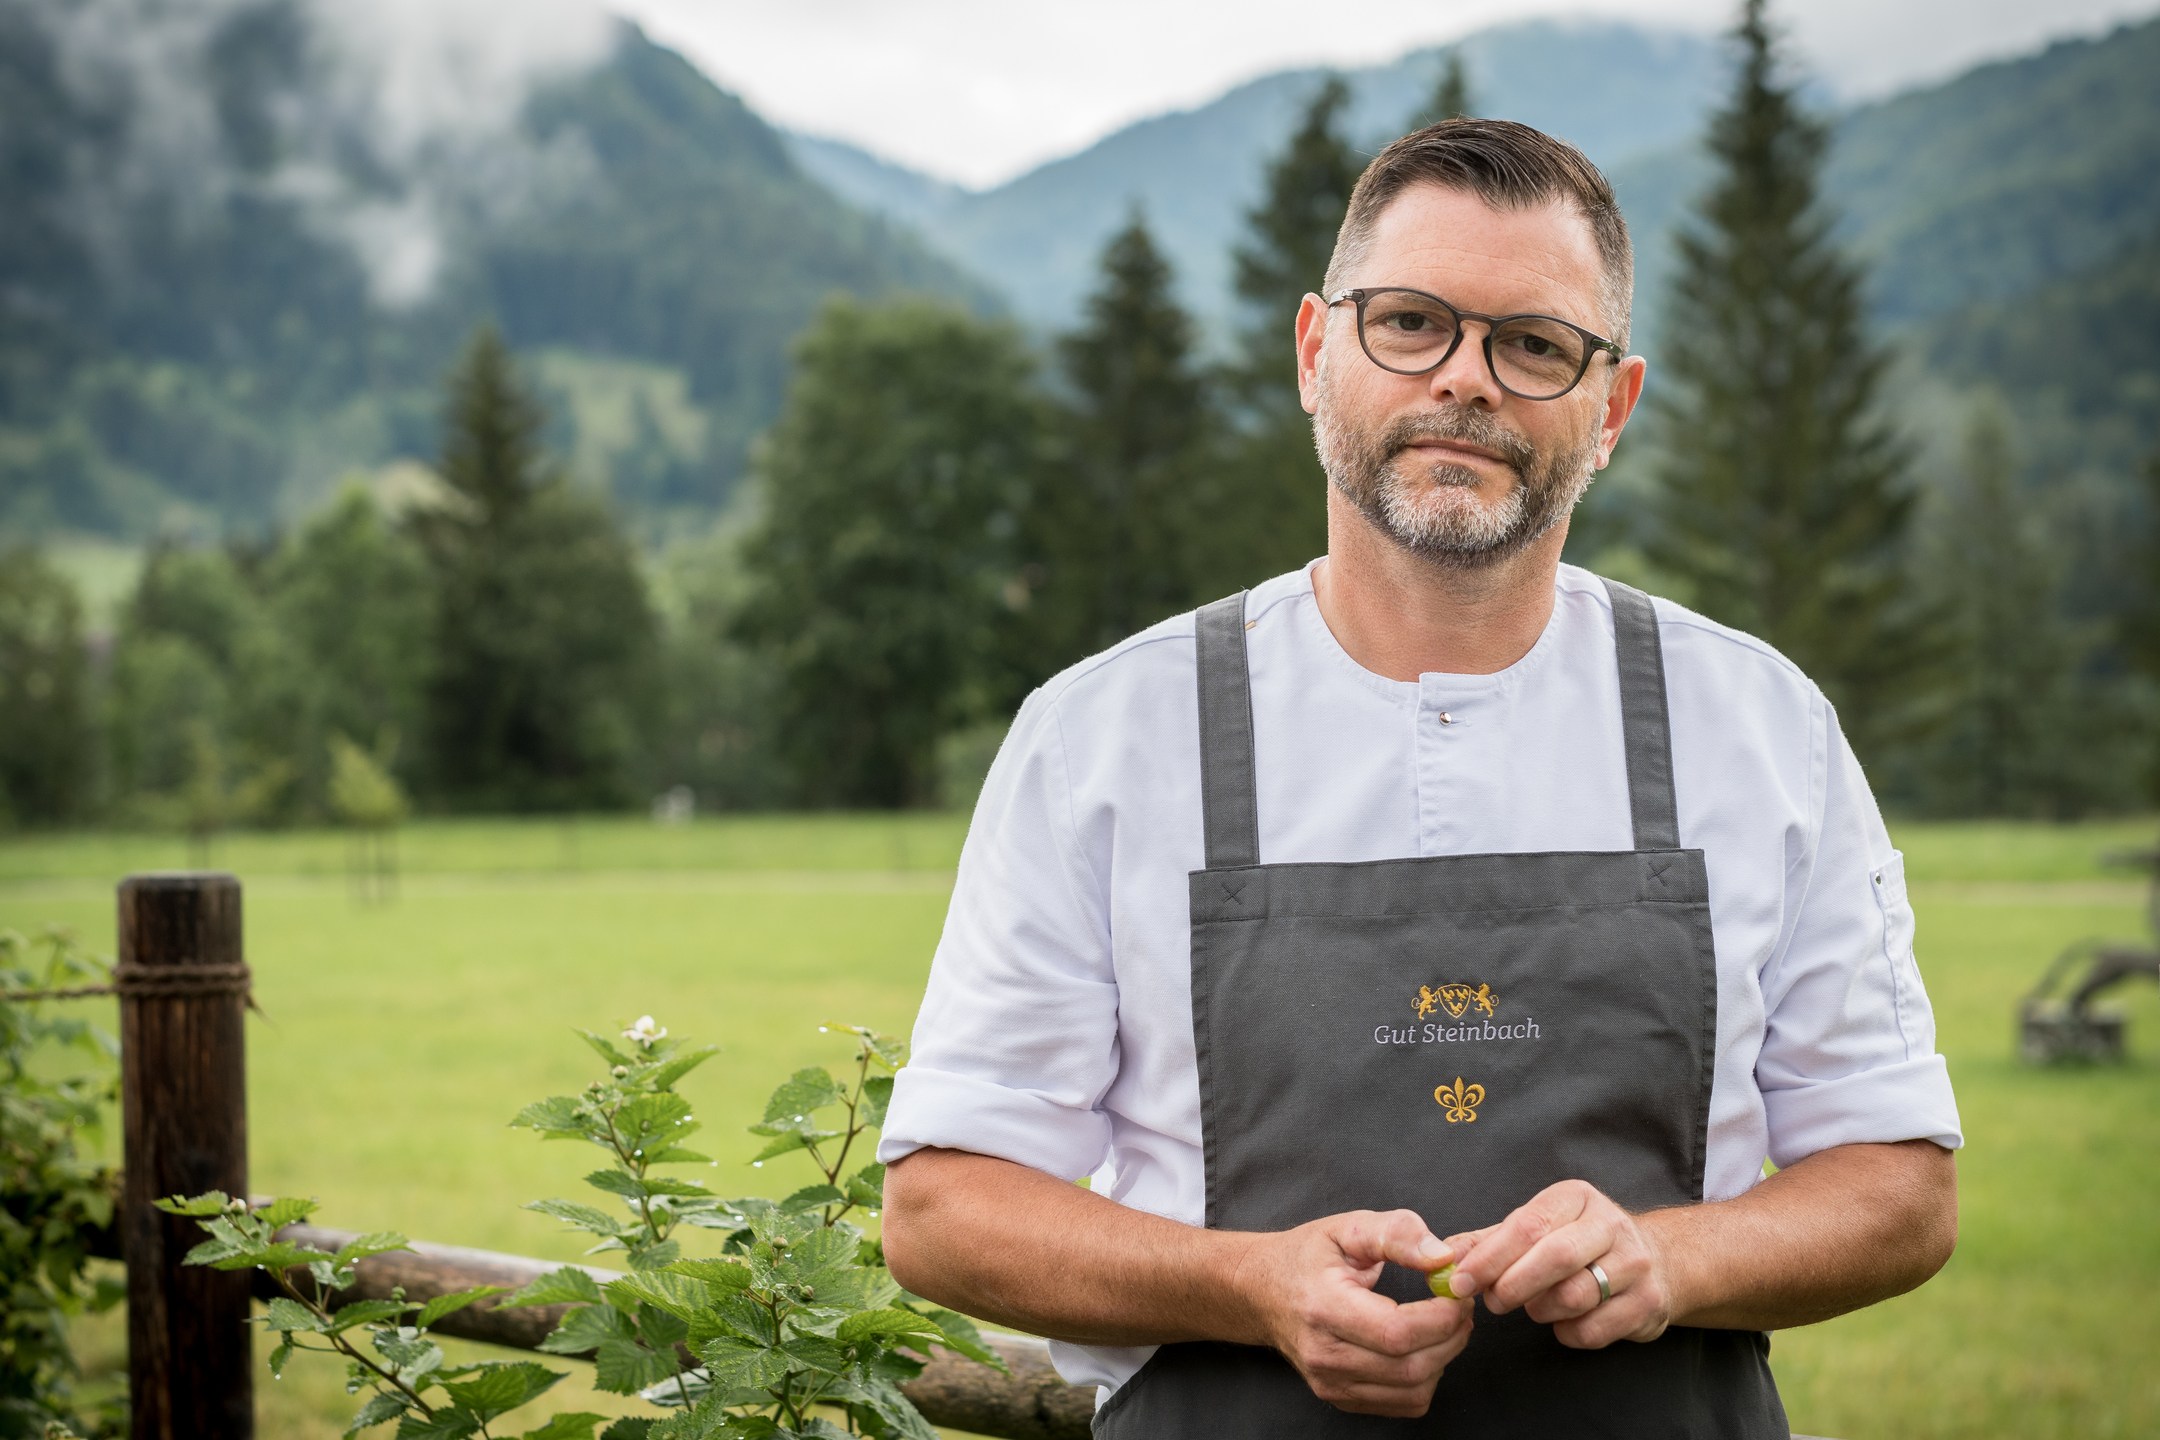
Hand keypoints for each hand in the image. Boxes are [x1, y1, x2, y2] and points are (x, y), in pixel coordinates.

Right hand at [1232, 1209, 1472, 1416]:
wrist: (1262, 1292)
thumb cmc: (1307, 1258)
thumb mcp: (1348, 1228)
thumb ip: (1397, 1234)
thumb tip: (1442, 1257)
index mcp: (1324, 1306)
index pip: (1396, 1332)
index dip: (1441, 1318)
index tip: (1457, 1294)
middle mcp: (1324, 1354)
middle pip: (1410, 1366)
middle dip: (1451, 1337)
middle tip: (1460, 1307)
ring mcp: (1330, 1383)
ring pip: (1413, 1390)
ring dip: (1444, 1358)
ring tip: (1445, 1325)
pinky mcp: (1340, 1398)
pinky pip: (1404, 1404)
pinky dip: (1427, 1378)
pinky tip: (1422, 1347)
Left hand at [1445, 1180, 1673, 1348]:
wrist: (1656, 1261)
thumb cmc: (1578, 1244)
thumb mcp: (1536, 1228)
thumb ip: (1487, 1241)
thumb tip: (1440, 1256)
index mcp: (1576, 1198)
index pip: (1527, 1225)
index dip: (1488, 1257)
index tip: (1459, 1282)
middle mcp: (1610, 1224)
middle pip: (1554, 1257)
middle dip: (1513, 1284)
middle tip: (1493, 1301)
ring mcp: (1635, 1263)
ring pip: (1574, 1296)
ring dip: (1540, 1309)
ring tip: (1534, 1305)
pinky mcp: (1648, 1302)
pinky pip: (1593, 1329)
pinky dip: (1566, 1332)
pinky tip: (1563, 1321)